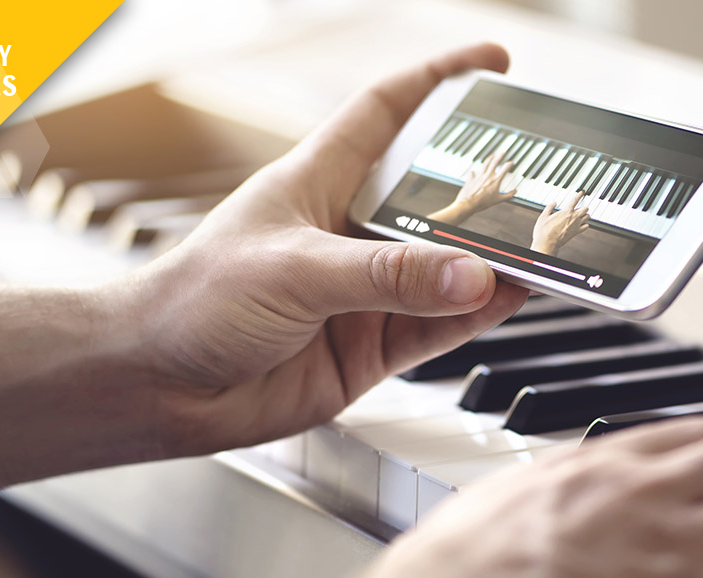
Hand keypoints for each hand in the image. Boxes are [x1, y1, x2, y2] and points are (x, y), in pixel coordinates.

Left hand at [122, 44, 528, 455]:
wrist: (158, 387)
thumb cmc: (193, 302)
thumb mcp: (294, 270)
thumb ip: (386, 276)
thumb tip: (471, 274)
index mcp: (319, 181)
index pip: (389, 111)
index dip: (439, 81)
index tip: (494, 64)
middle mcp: (348, 231)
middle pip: (436, 196)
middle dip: (489, 185)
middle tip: (544, 177)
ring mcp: (364, 291)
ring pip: (447, 267)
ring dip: (492, 258)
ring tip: (543, 244)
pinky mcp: (371, 346)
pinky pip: (439, 325)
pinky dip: (476, 313)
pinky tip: (509, 297)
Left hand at [428, 151, 516, 224]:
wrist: (469, 204)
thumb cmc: (483, 203)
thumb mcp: (498, 200)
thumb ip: (508, 196)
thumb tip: (515, 192)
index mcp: (495, 180)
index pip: (505, 169)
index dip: (509, 164)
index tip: (511, 162)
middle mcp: (487, 176)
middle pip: (495, 162)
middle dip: (500, 156)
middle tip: (503, 152)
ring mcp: (479, 176)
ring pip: (485, 164)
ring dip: (489, 159)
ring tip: (491, 156)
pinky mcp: (471, 179)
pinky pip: (472, 173)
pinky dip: (473, 172)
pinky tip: (473, 172)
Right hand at [531, 190, 589, 254]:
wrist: (547, 243)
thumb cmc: (544, 231)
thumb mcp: (544, 216)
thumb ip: (549, 207)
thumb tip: (554, 202)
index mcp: (566, 211)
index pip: (575, 200)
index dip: (579, 194)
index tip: (582, 192)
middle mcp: (573, 217)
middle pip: (585, 208)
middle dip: (583, 206)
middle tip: (581, 206)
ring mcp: (576, 225)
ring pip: (587, 217)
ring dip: (585, 214)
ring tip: (583, 214)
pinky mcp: (576, 232)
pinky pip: (586, 227)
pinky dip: (585, 224)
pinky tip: (583, 224)